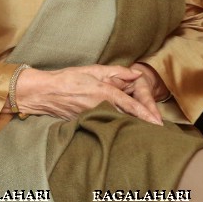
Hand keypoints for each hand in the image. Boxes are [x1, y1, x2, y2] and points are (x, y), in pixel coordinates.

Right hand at [14, 65, 162, 124]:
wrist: (45, 92)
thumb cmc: (68, 78)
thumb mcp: (93, 70)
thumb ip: (116, 72)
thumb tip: (135, 74)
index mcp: (104, 92)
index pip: (130, 105)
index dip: (145, 114)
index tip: (157, 123)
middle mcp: (100, 106)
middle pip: (126, 117)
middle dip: (141, 123)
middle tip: (158, 129)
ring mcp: (94, 116)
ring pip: (117, 121)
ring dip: (130, 126)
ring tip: (145, 131)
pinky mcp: (87, 123)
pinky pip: (105, 123)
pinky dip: (115, 126)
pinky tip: (123, 131)